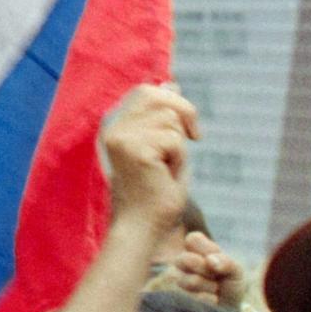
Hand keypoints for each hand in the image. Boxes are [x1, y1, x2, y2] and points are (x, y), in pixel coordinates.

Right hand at [98, 84, 197, 239]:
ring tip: (168, 168)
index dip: (173, 100)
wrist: (144, 229)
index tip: (190, 130)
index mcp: (117, 127)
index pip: (146, 92)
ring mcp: (122, 139)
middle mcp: (115, 129)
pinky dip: (179, 159)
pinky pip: (173, 140)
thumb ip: (164, 117)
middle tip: (195, 137)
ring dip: (180, 145)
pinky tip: (167, 176)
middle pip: (157, 96)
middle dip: (184, 113)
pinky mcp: (135, 150)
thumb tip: (170, 82)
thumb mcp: (164, 147)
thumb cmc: (156, 193)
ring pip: (169, 119)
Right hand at [157, 228, 243, 306]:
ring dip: (210, 287)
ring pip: (191, 281)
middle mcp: (182, 263)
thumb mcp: (235, 270)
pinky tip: (212, 301)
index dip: (207, 250)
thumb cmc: (230, 284)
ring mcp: (178, 280)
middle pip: (186, 259)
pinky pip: (193, 298)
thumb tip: (210, 260)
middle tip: (217, 277)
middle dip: (208, 270)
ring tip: (215, 290)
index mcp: (195, 249)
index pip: (192, 239)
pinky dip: (209, 300)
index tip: (217, 259)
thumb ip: (226, 262)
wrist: (230, 310)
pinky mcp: (177, 299)